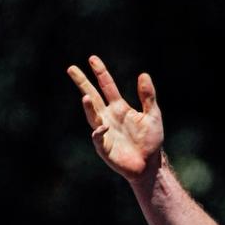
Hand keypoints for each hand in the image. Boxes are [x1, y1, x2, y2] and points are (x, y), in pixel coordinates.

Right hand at [68, 56, 164, 181]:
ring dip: (88, 107)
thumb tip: (143, 74)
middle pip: (92, 96)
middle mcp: (108, 116)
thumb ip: (148, 96)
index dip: (100, 73)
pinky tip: (104, 126)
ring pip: (92, 116)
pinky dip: (99, 131)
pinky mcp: (104, 147)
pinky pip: (98, 137)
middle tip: (71, 69)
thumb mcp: (153, 115)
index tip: (92, 59)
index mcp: (119, 108)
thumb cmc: (151, 141)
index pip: (107, 86)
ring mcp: (105, 131)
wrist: (149, 165)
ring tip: (85, 96)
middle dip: (82, 83)